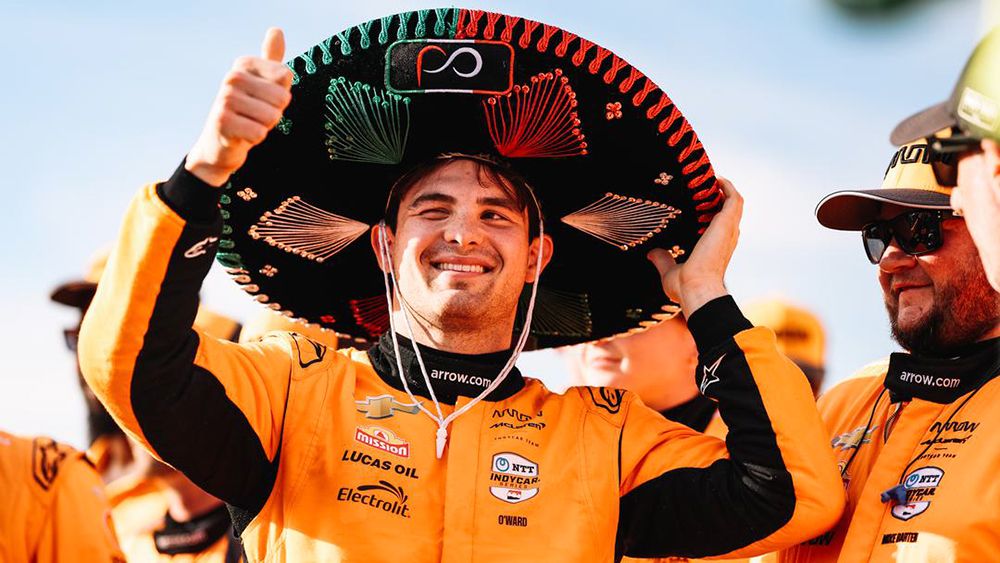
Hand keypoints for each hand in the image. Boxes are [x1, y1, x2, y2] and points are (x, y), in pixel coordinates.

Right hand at [185, 28, 292, 186]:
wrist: (220, 144)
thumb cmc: (247, 112)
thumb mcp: (261, 83)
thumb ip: (271, 60)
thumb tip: (276, 30)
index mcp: (244, 63)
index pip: (285, 77)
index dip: (281, 95)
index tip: (262, 99)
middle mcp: (232, 76)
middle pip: (282, 98)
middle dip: (274, 113)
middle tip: (255, 116)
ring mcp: (225, 98)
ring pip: (272, 117)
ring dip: (265, 127)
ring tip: (248, 124)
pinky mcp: (222, 121)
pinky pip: (259, 133)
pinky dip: (255, 139)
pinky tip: (241, 136)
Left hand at [647, 177, 741, 315]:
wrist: (696, 290)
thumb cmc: (686, 287)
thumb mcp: (670, 271)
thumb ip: (663, 260)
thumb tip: (651, 254)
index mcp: (717, 248)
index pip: (720, 225)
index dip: (714, 211)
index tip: (701, 200)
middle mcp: (727, 238)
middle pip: (730, 211)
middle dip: (720, 196)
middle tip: (705, 183)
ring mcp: (729, 230)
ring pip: (735, 202)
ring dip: (726, 188)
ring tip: (711, 177)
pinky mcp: (726, 223)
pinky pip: (734, 198)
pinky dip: (728, 186)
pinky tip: (716, 178)